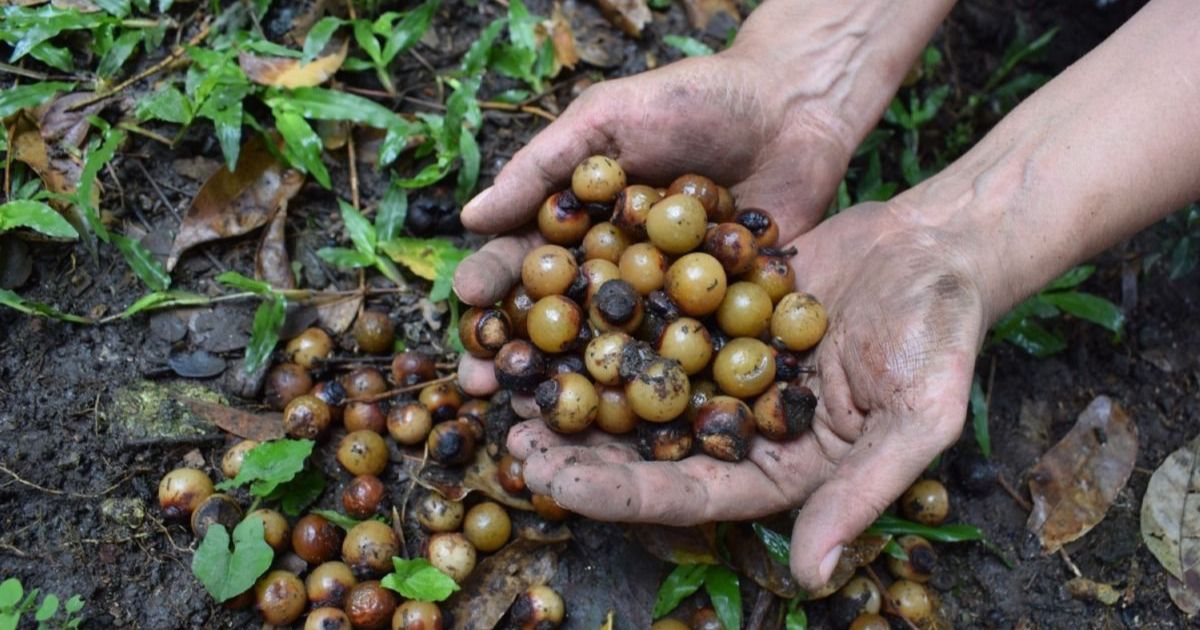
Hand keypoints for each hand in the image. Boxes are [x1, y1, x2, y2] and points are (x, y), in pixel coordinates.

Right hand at [453, 51, 856, 396]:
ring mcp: (669, 296)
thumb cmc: (694, 99)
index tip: (466, 301)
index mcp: (582, 222)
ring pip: (616, 347)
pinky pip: (690, 352)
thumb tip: (469, 217)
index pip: (526, 257)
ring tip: (542, 412)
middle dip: (519, 350)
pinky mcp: (722, 315)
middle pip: (561, 316)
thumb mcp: (609, 118)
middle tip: (482, 383)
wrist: (795, 105)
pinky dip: (664, 383)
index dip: (493, 280)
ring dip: (577, 382)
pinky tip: (632, 420)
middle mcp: (618, 266)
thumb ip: (543, 166)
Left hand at [505, 200, 986, 589]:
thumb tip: (812, 577)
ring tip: (512, 386)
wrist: (939, 246)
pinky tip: (553, 313)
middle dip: (580, 450)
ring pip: (638, 388)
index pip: (689, 493)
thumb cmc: (942, 335)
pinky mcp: (714, 312)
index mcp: (781, 468)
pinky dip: (606, 322)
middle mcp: (742, 426)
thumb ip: (861, 494)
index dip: (621, 493)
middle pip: (649, 448)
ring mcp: (724, 368)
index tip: (556, 484)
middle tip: (513, 442)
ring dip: (579, 390)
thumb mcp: (915, 418)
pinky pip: (652, 321)